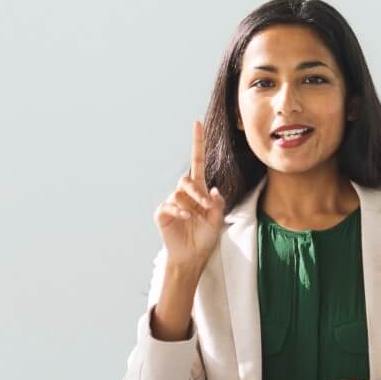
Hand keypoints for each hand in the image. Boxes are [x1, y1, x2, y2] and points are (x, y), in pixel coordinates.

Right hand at [154, 120, 225, 274]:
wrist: (191, 256)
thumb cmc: (205, 238)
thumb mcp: (217, 220)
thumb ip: (217, 204)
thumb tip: (213, 190)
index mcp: (199, 190)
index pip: (197, 161)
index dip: (197, 142)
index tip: (197, 123)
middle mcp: (184, 193)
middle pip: (186, 180)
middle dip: (197, 193)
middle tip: (205, 207)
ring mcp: (172, 202)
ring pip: (180, 193)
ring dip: (192, 206)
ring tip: (196, 220)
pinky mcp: (162, 213)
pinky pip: (170, 205)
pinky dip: (180, 212)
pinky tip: (187, 220)